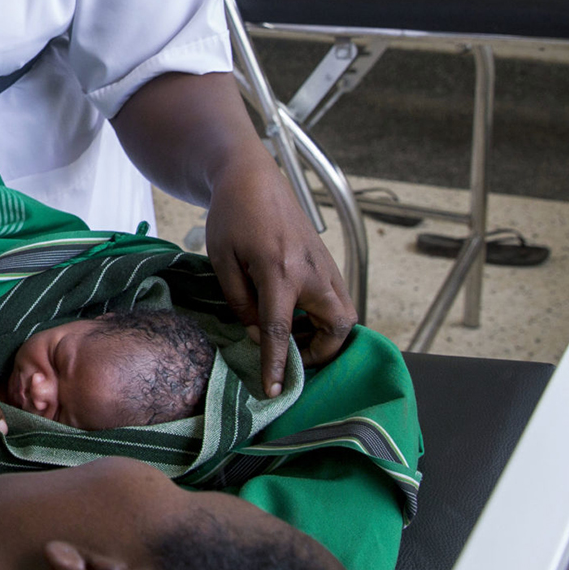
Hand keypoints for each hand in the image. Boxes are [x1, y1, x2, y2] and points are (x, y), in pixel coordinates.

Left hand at [202, 153, 356, 397]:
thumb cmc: (232, 216)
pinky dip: (324, 315)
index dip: (276, 364)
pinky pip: (338, 298)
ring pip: (345, 313)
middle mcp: (311, 271)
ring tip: (291, 335)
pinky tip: (296, 314)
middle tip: (293, 356)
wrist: (252, 178)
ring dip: (325, 334)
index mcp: (279, 271)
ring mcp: (324, 264)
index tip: (273, 391)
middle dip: (322, 351)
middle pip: (337, 326)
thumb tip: (258, 333)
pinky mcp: (327, 260)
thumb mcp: (223, 261)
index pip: (280, 330)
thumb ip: (240, 301)